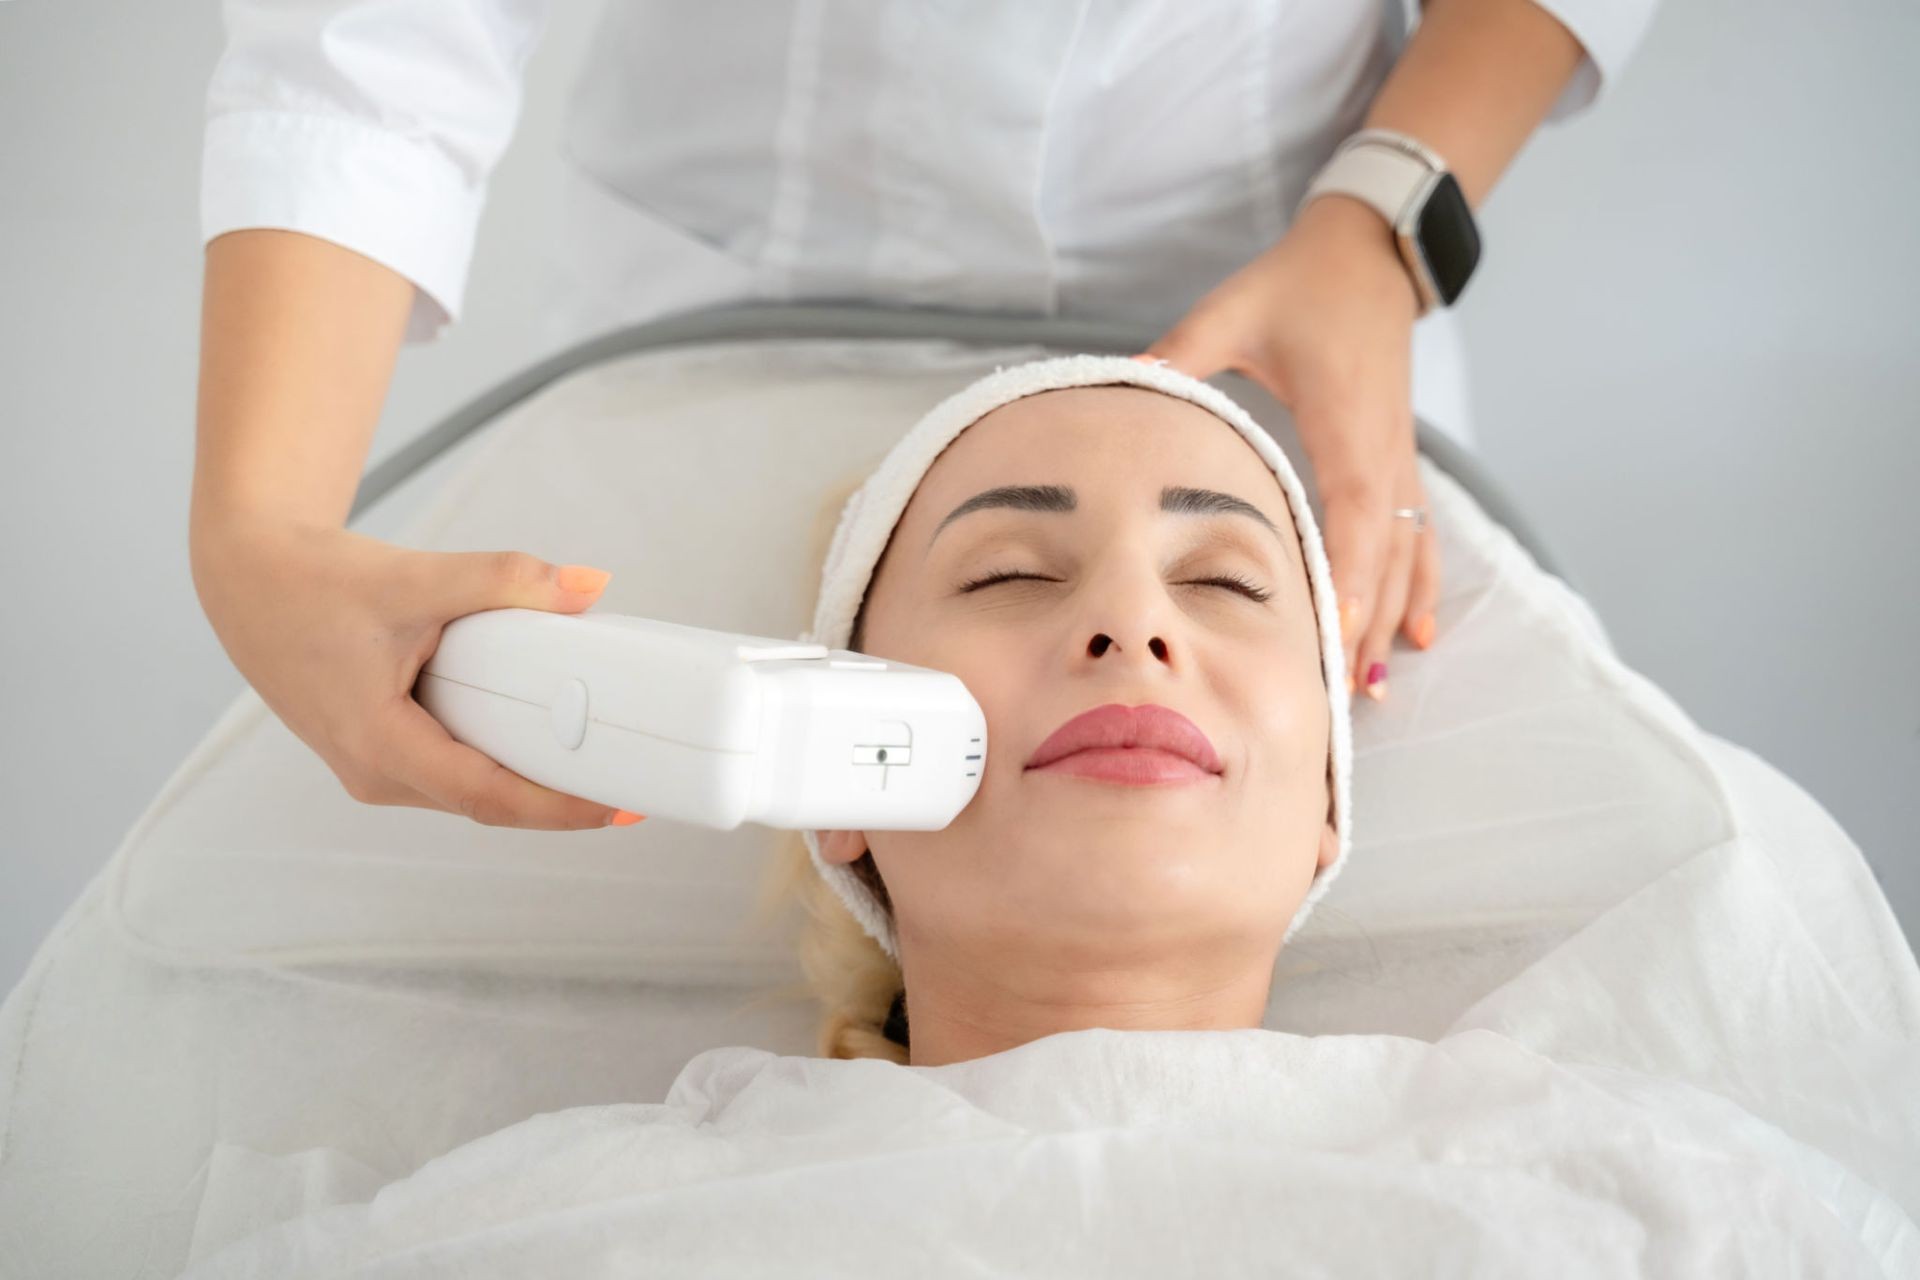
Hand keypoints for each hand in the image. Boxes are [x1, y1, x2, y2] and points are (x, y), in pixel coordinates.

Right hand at [190, 515, 646, 828]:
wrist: (248, 578)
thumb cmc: (313, 582)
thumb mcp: (415, 577)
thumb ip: (504, 578)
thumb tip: (589, 586)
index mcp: (376, 743)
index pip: (485, 796)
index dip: (557, 808)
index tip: (616, 807)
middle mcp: (373, 773)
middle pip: (485, 805)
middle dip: (559, 803)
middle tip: (632, 790)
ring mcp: (373, 770)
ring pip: (469, 793)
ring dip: (530, 786)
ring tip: (602, 771)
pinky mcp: (379, 754)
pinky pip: (453, 774)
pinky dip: (500, 764)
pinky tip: (545, 747)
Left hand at [1138, 195, 1440, 700]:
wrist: (1370, 253)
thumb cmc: (1301, 284)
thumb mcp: (1233, 312)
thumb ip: (1180, 353)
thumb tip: (1126, 386)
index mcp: (1345, 425)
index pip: (1357, 517)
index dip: (1351, 580)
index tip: (1334, 637)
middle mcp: (1383, 453)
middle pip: (1387, 557)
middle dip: (1366, 625)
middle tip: (1343, 697)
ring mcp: (1399, 460)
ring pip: (1409, 556)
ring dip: (1392, 619)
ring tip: (1374, 687)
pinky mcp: (1400, 461)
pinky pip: (1421, 536)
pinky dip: (1420, 587)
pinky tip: (1418, 634)